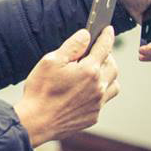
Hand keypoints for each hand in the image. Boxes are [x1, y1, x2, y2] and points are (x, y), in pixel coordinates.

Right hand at [14, 26, 118, 146]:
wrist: (36, 122)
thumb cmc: (40, 90)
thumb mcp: (51, 61)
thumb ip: (72, 46)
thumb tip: (86, 35)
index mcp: (89, 70)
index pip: (104, 47)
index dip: (106, 36)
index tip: (108, 29)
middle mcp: (98, 86)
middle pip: (113, 66)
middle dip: (107, 56)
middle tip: (96, 52)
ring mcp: (97, 103)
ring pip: (113, 84)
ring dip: (108, 74)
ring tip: (95, 71)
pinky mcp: (93, 116)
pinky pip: (104, 100)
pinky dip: (100, 91)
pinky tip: (87, 90)